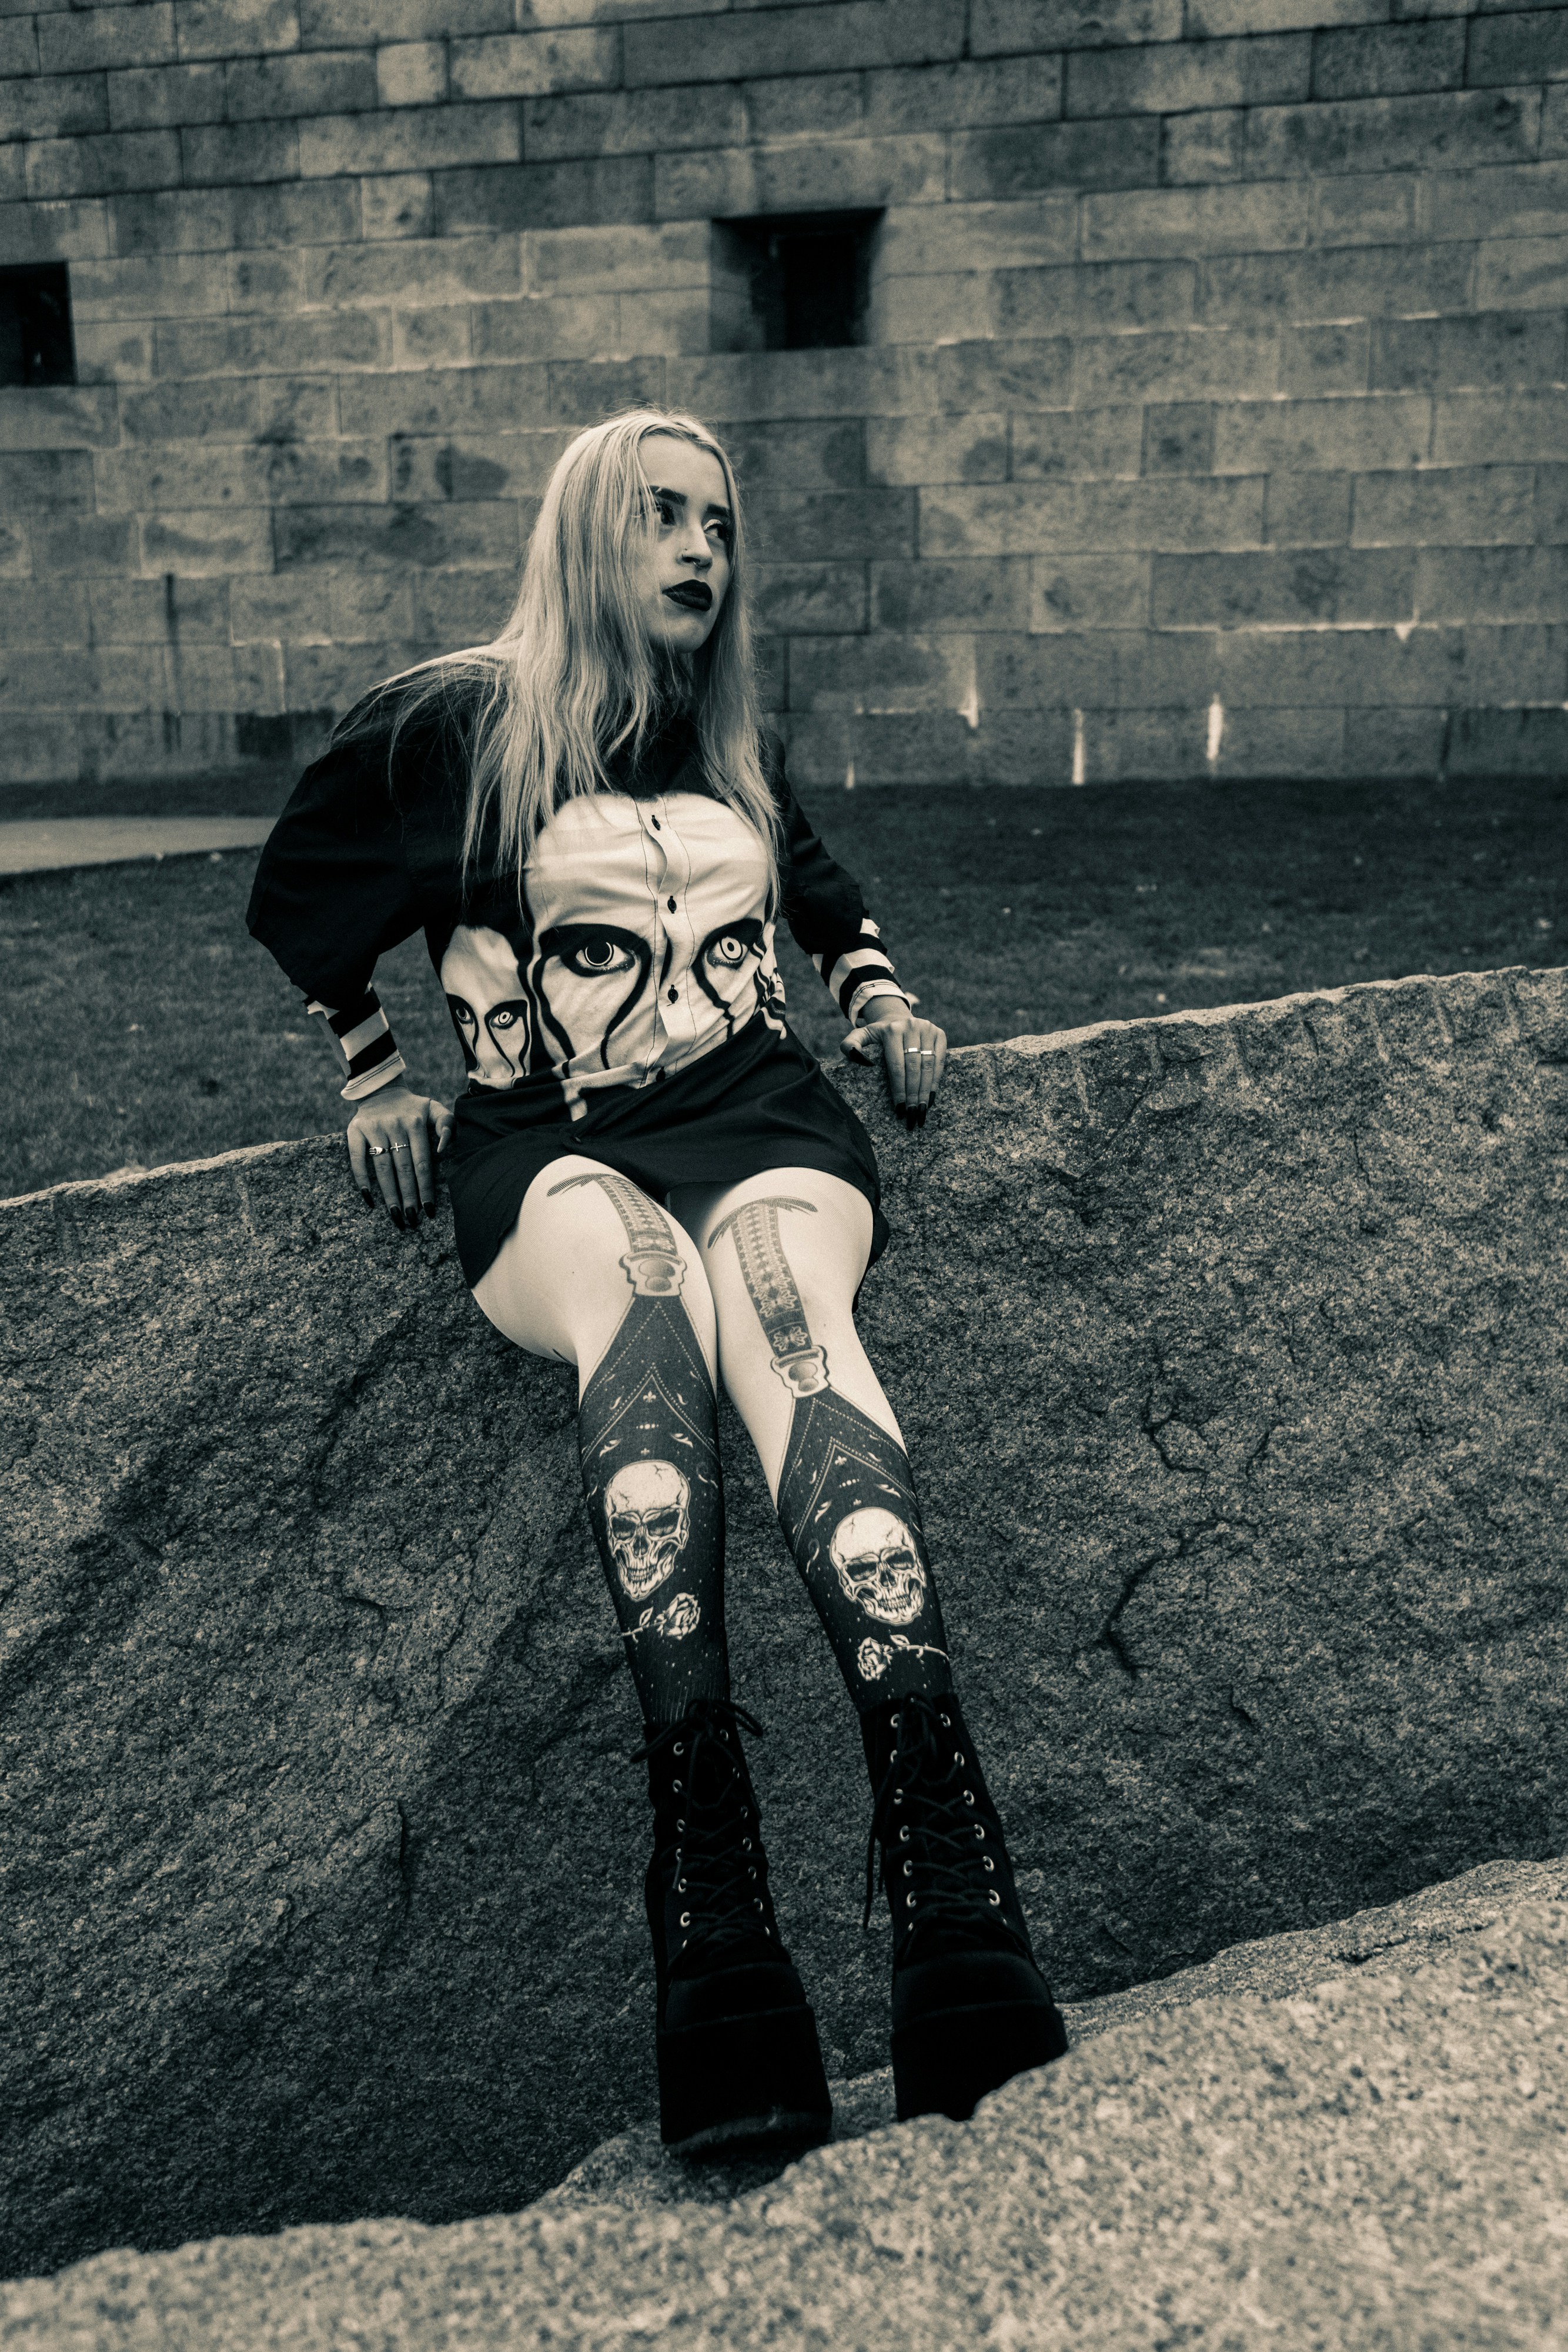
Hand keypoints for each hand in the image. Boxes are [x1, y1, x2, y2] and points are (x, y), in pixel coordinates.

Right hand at [348, 1084, 453, 1229]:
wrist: (381, 1090)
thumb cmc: (413, 1107)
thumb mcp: (434, 1108)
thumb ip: (447, 1124)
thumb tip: (444, 1149)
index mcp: (416, 1122)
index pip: (422, 1163)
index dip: (425, 1188)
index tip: (429, 1209)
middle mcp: (394, 1125)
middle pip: (403, 1169)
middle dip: (408, 1197)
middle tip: (411, 1219)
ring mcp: (373, 1128)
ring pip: (382, 1167)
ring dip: (388, 1194)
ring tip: (395, 1215)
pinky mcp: (355, 1130)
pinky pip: (357, 1158)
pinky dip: (362, 1179)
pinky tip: (369, 1198)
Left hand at [840, 997, 946, 1128]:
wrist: (898, 1019)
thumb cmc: (878, 1035)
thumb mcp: (861, 1036)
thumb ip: (850, 1044)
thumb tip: (853, 1055)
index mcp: (892, 1030)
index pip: (896, 1065)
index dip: (898, 1088)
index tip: (898, 1108)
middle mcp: (912, 1027)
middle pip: (914, 1067)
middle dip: (913, 1094)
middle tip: (911, 1114)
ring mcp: (928, 1029)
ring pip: (928, 1065)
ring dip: (925, 1091)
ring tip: (922, 1110)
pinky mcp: (940, 1033)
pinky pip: (940, 1060)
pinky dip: (936, 1080)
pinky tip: (931, 1097)